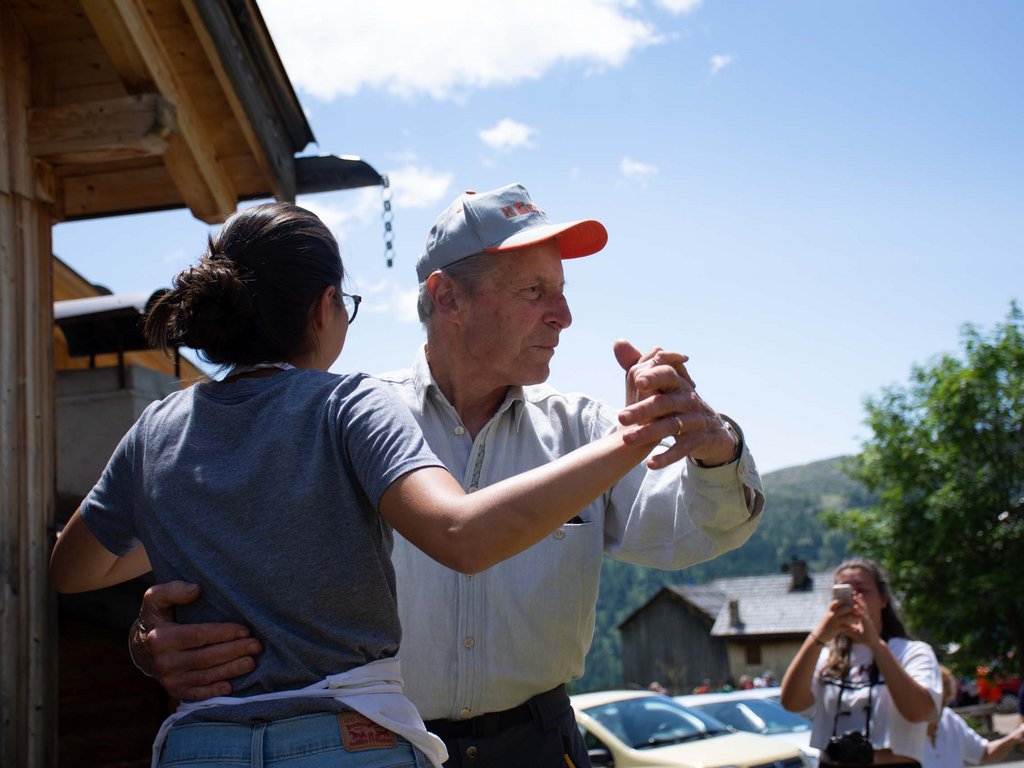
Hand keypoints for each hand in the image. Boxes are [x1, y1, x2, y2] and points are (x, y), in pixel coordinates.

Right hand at [133, 581, 261, 700]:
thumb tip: (196, 589)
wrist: (141, 647)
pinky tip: (231, 686)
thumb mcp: (156, 598)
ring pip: (205, 676)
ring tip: (251, 662)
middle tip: (256, 646)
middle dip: (234, 651)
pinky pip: (197, 694)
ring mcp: (169, 679)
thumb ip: (173, 590)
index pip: (198, 635)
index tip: (245, 630)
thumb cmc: (157, 617)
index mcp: (160, 638)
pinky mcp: (175, 691)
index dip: (223, 633)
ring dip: (231, 670)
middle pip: (205, 658)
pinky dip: (214, 691)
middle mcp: (164, 662)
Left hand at [614, 340, 737, 469]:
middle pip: (665, 402)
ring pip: (672, 426)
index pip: (667, 374)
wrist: (710, 430)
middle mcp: (689, 399)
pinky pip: (683, 448)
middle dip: (643, 410)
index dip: (654, 376)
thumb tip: (618, 342)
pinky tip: (650, 464)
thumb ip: (640, 364)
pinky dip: (667, 456)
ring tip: (627, 440)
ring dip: (649, 433)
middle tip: (620, 417)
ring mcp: (696, 420)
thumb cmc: (678, 404)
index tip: (637, 380)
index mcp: (678, 383)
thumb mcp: (662, 385)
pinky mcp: (700, 440)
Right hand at [813, 597, 857, 643]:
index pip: (836, 602)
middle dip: (852, 608)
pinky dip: (851, 628)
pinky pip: (846, 628)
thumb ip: (833, 611)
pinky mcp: (836, 629)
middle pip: (844, 609)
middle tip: (858, 609)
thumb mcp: (827, 616)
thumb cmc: (825, 624)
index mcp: (829, 610)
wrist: (819, 635)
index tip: (850, 599)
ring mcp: (834, 622)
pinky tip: (856, 629)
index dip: (843, 600)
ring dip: (854, 618)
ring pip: (847, 618)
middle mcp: (831, 615)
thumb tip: (841, 606)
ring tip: (859, 618)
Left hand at [840, 594, 880, 648]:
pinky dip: (859, 610)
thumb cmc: (864, 638)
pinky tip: (855, 606)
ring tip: (854, 595)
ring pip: (862, 608)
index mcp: (862, 618)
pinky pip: (863, 615)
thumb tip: (840, 627)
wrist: (873, 644)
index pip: (858, 607)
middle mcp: (865, 617)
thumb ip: (848, 628)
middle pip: (861, 605)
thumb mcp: (854, 632)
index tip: (850, 595)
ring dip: (858, 602)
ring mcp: (867, 619)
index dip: (855, 601)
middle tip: (851, 591)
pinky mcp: (868, 623)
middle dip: (856, 598)